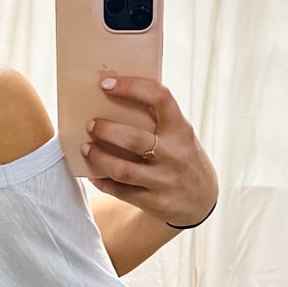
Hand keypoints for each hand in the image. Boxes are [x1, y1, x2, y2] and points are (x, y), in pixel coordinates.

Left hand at [81, 74, 217, 228]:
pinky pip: (121, 192)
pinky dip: (103, 181)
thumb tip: (114, 99)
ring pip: (122, 170)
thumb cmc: (182, 157)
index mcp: (181, 130)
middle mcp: (175, 155)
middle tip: (90, 125)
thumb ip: (158, 121)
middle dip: (106, 130)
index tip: (107, 84)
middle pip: (133, 139)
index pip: (159, 98)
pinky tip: (94, 174)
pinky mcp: (155, 202)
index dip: (131, 87)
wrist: (201, 200)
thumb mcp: (180, 136)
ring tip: (86, 148)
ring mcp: (165, 181)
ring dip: (98, 158)